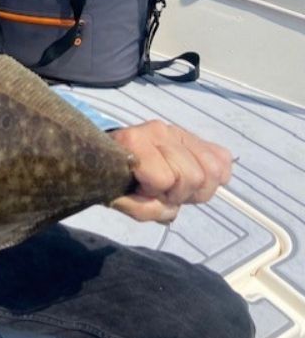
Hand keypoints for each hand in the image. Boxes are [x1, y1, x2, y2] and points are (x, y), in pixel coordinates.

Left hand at [108, 120, 231, 223]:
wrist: (115, 156)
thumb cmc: (118, 177)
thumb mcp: (121, 199)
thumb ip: (143, 207)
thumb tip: (170, 206)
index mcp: (134, 141)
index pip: (164, 178)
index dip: (156, 193)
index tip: (143, 189)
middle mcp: (159, 130)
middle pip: (194, 176)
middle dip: (180, 194)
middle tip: (163, 192)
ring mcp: (178, 131)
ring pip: (213, 168)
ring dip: (199, 188)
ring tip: (178, 187)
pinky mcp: (194, 136)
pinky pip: (222, 158)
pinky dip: (216, 175)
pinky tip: (196, 178)